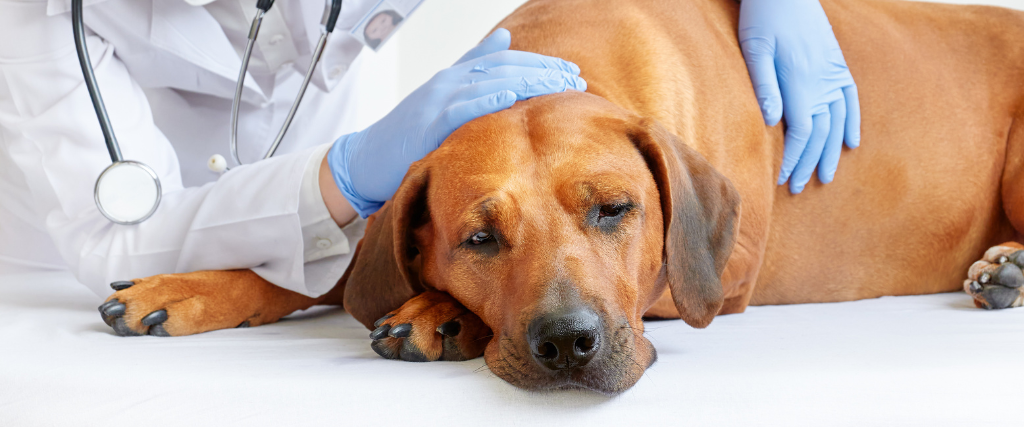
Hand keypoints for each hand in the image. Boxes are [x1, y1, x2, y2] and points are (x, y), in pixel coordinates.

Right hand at [328, 28, 586, 215]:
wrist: (365, 160)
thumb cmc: (406, 134)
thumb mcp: (442, 98)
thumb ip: (472, 68)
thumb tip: (504, 38)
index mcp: (454, 77)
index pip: (504, 61)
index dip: (538, 64)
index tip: (569, 71)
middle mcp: (448, 82)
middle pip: (503, 67)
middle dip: (541, 71)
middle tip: (573, 78)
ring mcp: (437, 100)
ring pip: (489, 82)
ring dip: (526, 82)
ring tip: (557, 85)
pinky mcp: (428, 122)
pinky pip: (461, 108)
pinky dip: (487, 99)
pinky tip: (512, 97)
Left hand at [739, 0, 860, 193]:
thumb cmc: (763, 16)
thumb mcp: (754, 48)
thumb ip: (764, 85)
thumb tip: (771, 122)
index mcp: (800, 80)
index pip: (800, 133)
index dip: (793, 159)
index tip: (782, 180)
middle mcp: (822, 80)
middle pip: (819, 133)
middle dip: (809, 163)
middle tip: (797, 188)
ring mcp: (834, 72)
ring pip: (837, 121)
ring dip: (831, 152)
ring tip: (825, 177)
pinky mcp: (838, 63)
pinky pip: (851, 99)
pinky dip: (852, 122)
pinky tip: (851, 143)